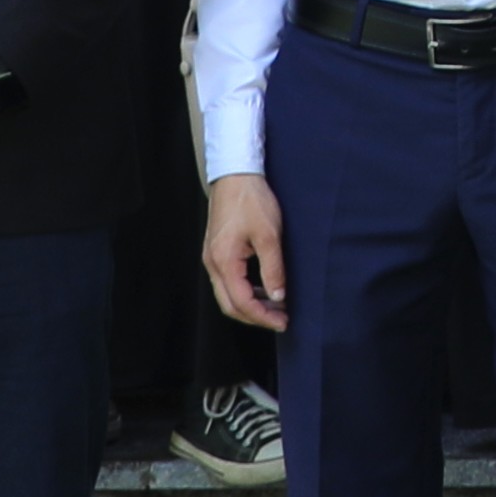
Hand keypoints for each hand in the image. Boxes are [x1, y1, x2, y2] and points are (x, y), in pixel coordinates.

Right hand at [202, 171, 290, 332]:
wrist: (235, 174)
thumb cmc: (252, 200)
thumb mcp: (269, 235)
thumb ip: (273, 269)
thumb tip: (278, 296)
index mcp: (223, 261)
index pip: (241, 302)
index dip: (263, 317)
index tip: (283, 322)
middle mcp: (212, 263)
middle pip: (230, 305)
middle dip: (256, 316)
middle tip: (281, 320)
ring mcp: (212, 257)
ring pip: (228, 294)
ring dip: (251, 304)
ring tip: (277, 307)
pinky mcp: (216, 251)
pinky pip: (228, 281)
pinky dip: (245, 291)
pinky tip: (264, 289)